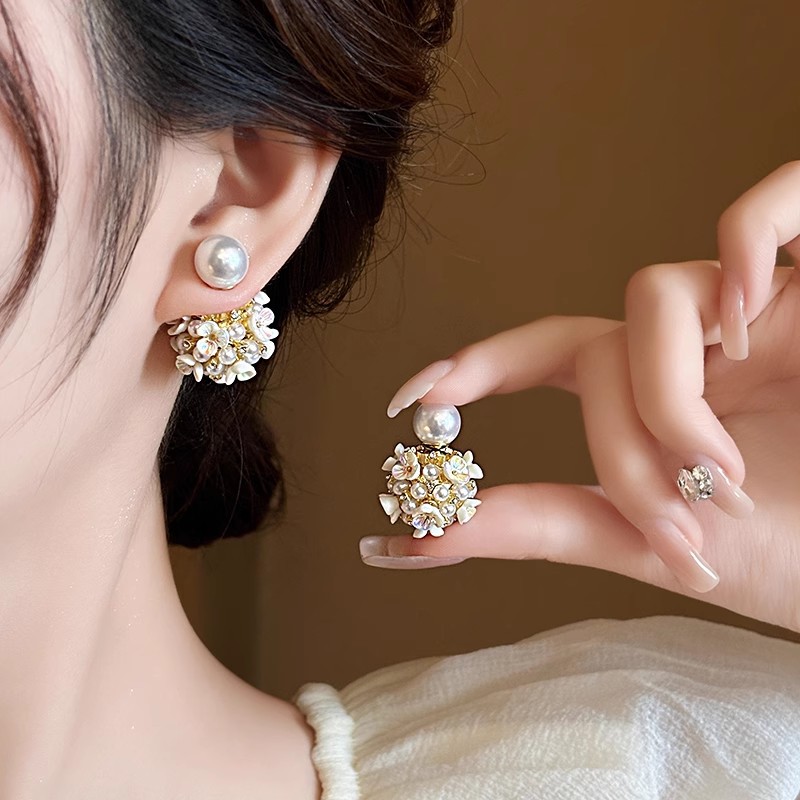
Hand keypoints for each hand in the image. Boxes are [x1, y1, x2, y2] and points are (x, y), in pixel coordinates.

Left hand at [360, 162, 799, 633]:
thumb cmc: (798, 557)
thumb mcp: (656, 548)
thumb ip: (543, 526)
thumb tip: (413, 540)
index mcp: (662, 392)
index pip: (551, 353)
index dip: (477, 365)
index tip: (407, 401)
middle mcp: (701, 342)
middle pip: (596, 347)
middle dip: (613, 444)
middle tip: (669, 527)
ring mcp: (761, 306)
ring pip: (654, 299)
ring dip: (671, 404)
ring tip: (731, 480)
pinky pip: (775, 205)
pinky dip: (751, 242)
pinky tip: (747, 317)